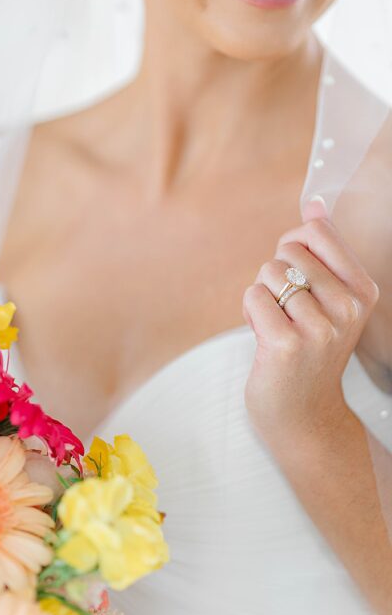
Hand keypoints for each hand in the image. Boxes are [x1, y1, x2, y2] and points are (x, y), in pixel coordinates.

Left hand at [241, 197, 379, 442]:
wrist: (302, 411)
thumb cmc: (306, 345)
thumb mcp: (324, 297)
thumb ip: (319, 251)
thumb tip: (314, 203)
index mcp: (363, 290)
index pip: (316, 232)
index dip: (292, 249)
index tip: (298, 279)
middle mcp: (349, 307)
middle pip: (286, 252)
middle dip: (274, 277)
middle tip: (286, 311)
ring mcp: (321, 327)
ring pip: (267, 274)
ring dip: (261, 297)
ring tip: (277, 325)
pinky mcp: (288, 344)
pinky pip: (253, 297)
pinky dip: (250, 312)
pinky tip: (265, 337)